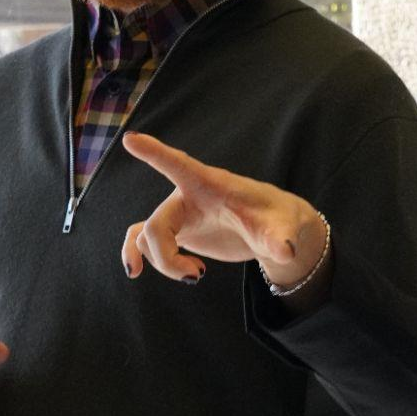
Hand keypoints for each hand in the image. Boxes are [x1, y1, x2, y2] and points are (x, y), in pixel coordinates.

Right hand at [120, 133, 326, 290]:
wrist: (273, 231)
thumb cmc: (277, 219)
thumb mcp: (282, 228)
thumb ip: (279, 238)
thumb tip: (286, 252)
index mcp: (210, 185)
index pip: (179, 165)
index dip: (155, 153)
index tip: (130, 139)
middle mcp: (187, 196)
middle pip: (156, 225)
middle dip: (166, 257)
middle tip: (198, 276)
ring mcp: (180, 215)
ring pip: (145, 237)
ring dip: (163, 263)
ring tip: (197, 276)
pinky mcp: (178, 232)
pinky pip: (140, 239)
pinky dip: (135, 254)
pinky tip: (136, 272)